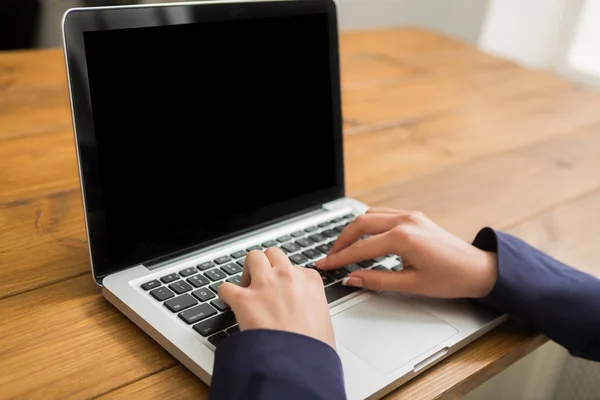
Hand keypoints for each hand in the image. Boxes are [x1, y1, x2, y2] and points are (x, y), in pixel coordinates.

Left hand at [218, 248, 335, 348]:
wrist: (298, 364)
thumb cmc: (314, 350)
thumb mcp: (324, 322)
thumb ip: (313, 308)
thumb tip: (306, 316)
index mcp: (310, 281)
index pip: (296, 267)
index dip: (286, 279)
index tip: (283, 290)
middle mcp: (287, 276)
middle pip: (272, 254)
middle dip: (266, 264)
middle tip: (263, 282)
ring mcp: (265, 285)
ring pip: (253, 257)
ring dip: (248, 270)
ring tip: (247, 287)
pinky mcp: (244, 299)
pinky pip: (226, 286)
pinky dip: (225, 294)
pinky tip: (229, 303)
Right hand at [315, 208, 497, 297]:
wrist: (478, 269)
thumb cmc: (451, 279)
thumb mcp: (411, 285)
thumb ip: (377, 280)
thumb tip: (352, 279)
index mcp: (404, 238)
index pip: (361, 247)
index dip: (340, 258)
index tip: (325, 265)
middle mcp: (405, 221)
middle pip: (360, 223)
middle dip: (341, 240)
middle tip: (330, 256)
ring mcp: (410, 216)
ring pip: (370, 215)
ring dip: (354, 230)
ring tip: (343, 248)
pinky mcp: (415, 217)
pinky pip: (383, 215)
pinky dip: (368, 225)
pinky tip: (364, 238)